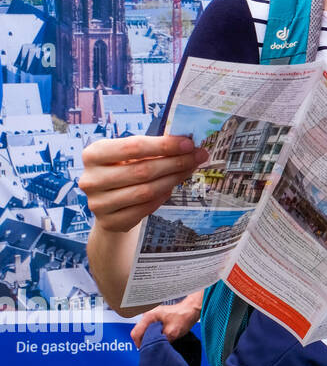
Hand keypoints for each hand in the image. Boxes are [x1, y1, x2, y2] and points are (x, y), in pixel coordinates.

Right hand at [79, 136, 207, 232]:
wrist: (108, 203)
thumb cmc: (123, 170)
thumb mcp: (130, 155)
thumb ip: (153, 148)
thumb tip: (188, 144)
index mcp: (93, 154)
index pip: (133, 146)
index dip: (164, 145)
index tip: (189, 144)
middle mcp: (91, 179)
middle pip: (142, 170)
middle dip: (175, 162)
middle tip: (197, 157)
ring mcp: (98, 203)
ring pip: (145, 191)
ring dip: (173, 180)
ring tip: (188, 171)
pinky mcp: (109, 221)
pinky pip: (144, 209)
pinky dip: (162, 197)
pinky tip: (171, 188)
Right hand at [130, 290, 203, 346]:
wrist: (191, 309)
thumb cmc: (184, 317)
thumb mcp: (172, 333)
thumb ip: (159, 341)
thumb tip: (152, 349)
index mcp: (149, 316)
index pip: (135, 333)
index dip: (139, 344)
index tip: (146, 350)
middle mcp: (147, 314)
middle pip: (138, 332)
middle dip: (145, 341)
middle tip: (155, 347)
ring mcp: (150, 316)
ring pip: (144, 331)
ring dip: (150, 338)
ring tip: (159, 341)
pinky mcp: (155, 318)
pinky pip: (149, 329)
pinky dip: (153, 335)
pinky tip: (161, 337)